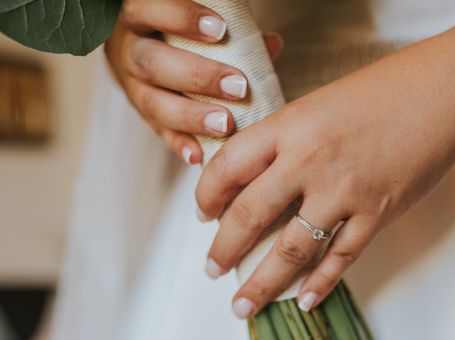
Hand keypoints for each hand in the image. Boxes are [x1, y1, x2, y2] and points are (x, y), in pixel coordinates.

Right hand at [104, 0, 282, 164]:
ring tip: (226, 124)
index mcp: (138, 18)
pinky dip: (180, 144)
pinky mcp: (142, 115)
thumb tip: (272, 43)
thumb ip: (229, 31)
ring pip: (152, 103)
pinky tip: (199, 155)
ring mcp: (131, 86)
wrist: (150, 52)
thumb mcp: (198, 24)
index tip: (221, 29)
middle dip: (197, 76)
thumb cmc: (181, 33)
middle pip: (152, 63)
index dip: (180, 18)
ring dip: (191, 116)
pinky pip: (158, 132)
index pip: (146, 9)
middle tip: (238, 86)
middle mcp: (127, 51)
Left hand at [195, 39, 454, 317]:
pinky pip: (340, 258)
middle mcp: (309, 162)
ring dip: (261, 284)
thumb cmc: (382, 91)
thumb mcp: (319, 103)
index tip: (202, 215)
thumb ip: (286, 140)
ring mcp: (344, 193)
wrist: (444, 94)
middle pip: (250, 216)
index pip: (228, 167)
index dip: (206, 195)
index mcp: (289, 126)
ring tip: (242, 306)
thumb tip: (255, 178)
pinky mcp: (377, 215)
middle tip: (212, 270)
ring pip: (291, 250)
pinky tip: (303, 301)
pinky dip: (319, 284)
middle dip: (224, 250)